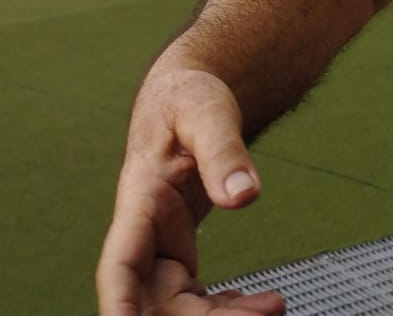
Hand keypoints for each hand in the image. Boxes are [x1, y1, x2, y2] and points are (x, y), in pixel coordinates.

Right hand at [96, 66, 286, 314]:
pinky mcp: (177, 254)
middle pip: (155, 299)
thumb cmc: (189, 98)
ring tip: (272, 309)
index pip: (119, 264)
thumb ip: (223, 150)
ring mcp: (158, 249)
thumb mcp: (206, 110)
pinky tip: (258, 304)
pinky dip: (225, 309)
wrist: (190, 98)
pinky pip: (194, 299)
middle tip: (263, 313)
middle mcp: (142, 234)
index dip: (120, 303)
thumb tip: (244, 195)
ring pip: (176, 306)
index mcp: (139, 200)